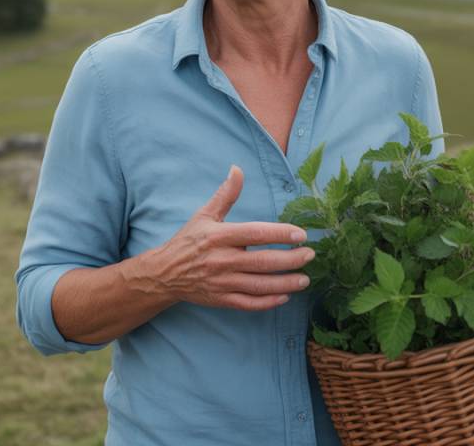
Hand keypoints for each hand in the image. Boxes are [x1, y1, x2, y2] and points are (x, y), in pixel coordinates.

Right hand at [147, 165, 314, 310]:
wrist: (164, 274)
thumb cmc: (188, 241)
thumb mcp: (204, 214)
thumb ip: (225, 194)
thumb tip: (237, 169)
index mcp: (220, 236)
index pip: (255, 234)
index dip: (280, 233)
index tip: (300, 234)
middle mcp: (222, 260)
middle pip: (263, 261)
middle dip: (290, 260)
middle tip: (309, 255)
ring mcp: (222, 282)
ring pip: (260, 285)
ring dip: (286, 283)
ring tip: (305, 279)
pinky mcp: (222, 300)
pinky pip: (250, 303)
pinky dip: (269, 302)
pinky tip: (285, 296)